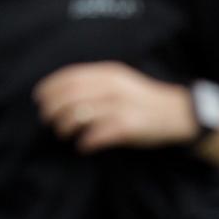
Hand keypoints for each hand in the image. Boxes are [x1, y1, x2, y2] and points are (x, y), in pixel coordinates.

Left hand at [33, 62, 195, 152]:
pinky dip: (84, 142)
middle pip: (69, 96)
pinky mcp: (127, 126)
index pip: (70, 77)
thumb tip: (57, 93)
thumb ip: (94, 83)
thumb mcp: (121, 82)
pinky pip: (94, 135)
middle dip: (52, 110)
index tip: (40, 99)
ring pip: (78, 115)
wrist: (179, 114)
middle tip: (49, 121)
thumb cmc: (143, 99)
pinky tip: (84, 145)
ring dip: (64, 127)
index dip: (49, 88)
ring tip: (66, 134)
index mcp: (111, 73)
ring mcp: (121, 106)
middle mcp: (114, 86)